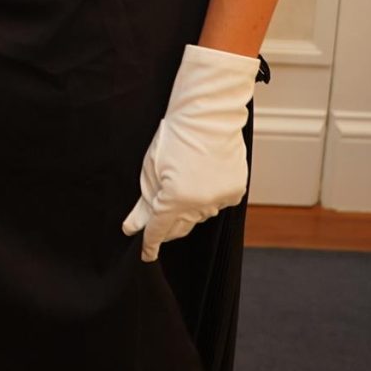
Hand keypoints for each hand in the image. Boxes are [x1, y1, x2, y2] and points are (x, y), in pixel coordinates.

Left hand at [122, 44, 256, 261]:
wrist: (208, 116)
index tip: (145, 254)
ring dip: (187, 207)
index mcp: (176, 199)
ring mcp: (221, 199)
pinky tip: (202, 177)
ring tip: (183, 179)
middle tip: (156, 220)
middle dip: (167, 226)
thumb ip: (145, 202)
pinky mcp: (236, 192)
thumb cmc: (174, 137)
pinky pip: (216, 203)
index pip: (159, 230)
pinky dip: (206, 196)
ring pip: (199, 215)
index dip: (150, 243)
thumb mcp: (151, 169)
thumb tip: (135, 226)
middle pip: (180, 226)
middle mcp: (201, 205)